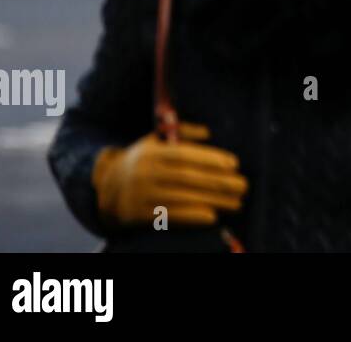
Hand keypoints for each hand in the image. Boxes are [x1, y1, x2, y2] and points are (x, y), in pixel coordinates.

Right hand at [93, 122, 247, 227]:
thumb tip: (207, 133)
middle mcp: (144, 173)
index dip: (210, 159)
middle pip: (187, 178)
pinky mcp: (138, 216)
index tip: (234, 165)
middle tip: (243, 186)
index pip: (185, 155)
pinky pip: (169, 217)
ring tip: (236, 203)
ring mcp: (140, 195)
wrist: (107, 189)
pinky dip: (192, 217)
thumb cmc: (143, 162)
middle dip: (219, 183)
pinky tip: (213, 217)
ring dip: (213, 201)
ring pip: (182, 198)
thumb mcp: (155, 141)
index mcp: (152, 152)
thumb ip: (182, 132)